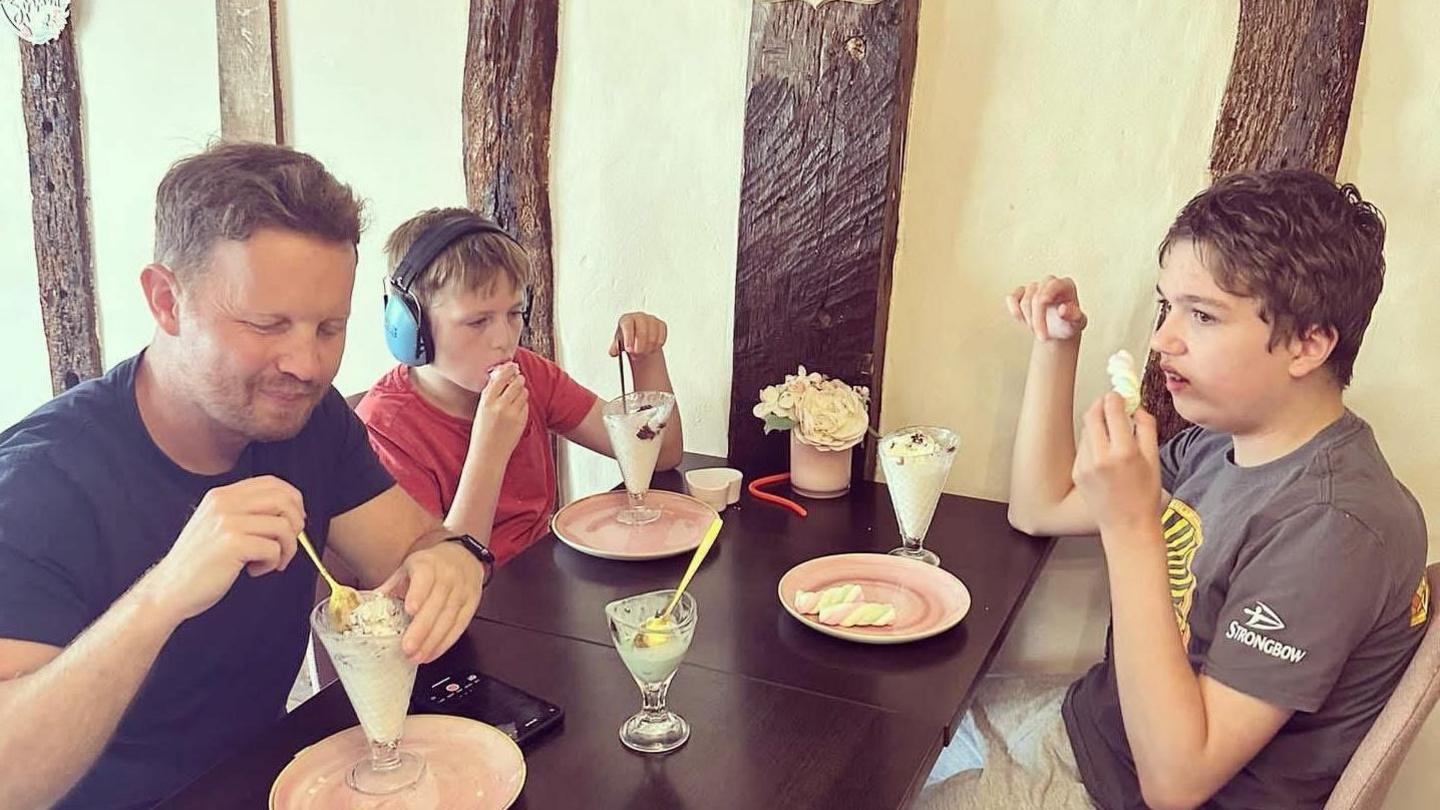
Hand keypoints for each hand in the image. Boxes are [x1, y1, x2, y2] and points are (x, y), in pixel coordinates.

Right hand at [139, 476, 304, 623]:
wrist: (169, 589)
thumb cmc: (197, 562)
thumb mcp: (216, 525)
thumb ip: (244, 512)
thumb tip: (288, 512)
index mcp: (222, 496)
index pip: (272, 483)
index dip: (293, 500)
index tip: (294, 521)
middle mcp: (224, 503)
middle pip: (284, 500)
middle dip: (296, 524)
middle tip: (287, 544)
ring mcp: (228, 522)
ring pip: (284, 526)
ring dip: (287, 549)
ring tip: (271, 561)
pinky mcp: (233, 544)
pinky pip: (273, 549)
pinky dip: (272, 563)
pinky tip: (255, 570)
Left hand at [379, 542, 484, 662]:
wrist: (463, 557)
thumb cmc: (431, 565)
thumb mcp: (408, 568)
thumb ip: (390, 587)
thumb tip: (365, 609)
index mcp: (428, 564)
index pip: (425, 577)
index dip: (419, 593)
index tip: (410, 609)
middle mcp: (448, 576)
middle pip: (437, 604)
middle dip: (422, 629)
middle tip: (408, 648)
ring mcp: (462, 591)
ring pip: (449, 619)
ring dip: (432, 641)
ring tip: (417, 656)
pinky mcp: (471, 605)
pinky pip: (459, 626)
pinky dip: (445, 643)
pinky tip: (432, 653)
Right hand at [473, 362, 528, 456]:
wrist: (488, 454)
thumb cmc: (483, 433)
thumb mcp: (481, 410)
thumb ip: (491, 394)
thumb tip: (501, 376)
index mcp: (486, 401)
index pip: (500, 377)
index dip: (508, 369)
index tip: (511, 366)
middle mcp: (499, 406)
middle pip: (515, 382)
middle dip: (518, 379)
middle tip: (517, 378)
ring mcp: (512, 413)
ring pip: (523, 392)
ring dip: (521, 390)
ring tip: (516, 395)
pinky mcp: (522, 420)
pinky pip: (526, 404)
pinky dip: (523, 403)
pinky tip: (516, 409)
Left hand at [609, 312, 667, 358]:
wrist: (639, 336)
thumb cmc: (628, 337)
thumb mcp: (619, 342)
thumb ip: (615, 347)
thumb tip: (613, 352)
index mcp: (627, 319)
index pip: (628, 325)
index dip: (629, 337)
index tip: (629, 349)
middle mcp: (639, 317)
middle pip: (642, 332)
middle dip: (639, 348)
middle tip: (636, 356)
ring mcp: (652, 320)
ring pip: (652, 338)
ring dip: (647, 350)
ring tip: (642, 353)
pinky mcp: (661, 325)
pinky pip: (661, 339)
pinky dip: (656, 347)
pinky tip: (650, 348)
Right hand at [1005, 275, 1086, 340]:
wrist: (1057, 330)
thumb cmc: (1068, 324)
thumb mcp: (1077, 324)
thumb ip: (1075, 316)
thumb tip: (1063, 309)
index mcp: (1066, 285)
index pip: (1052, 286)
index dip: (1045, 294)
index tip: (1043, 304)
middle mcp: (1049, 282)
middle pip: (1036, 296)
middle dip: (1037, 319)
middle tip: (1043, 338)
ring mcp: (1034, 287)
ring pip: (1024, 300)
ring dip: (1029, 319)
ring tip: (1038, 328)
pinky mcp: (1021, 293)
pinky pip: (1011, 298)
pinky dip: (1014, 309)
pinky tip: (1021, 319)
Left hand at [1072, 394, 1162, 540]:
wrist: (1127, 526)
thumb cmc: (1145, 496)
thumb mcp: (1154, 459)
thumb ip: (1146, 428)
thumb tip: (1137, 408)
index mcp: (1124, 452)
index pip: (1112, 409)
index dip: (1115, 398)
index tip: (1120, 396)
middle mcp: (1101, 457)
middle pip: (1092, 414)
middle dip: (1101, 404)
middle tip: (1111, 404)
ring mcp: (1085, 465)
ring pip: (1086, 430)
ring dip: (1097, 424)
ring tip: (1112, 434)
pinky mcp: (1077, 472)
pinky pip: (1083, 447)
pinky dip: (1092, 443)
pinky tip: (1104, 454)